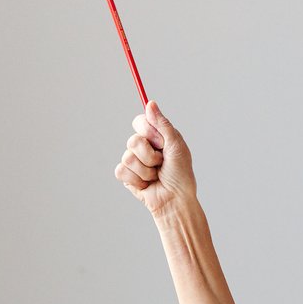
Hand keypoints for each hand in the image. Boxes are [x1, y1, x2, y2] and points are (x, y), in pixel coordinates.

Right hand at [114, 101, 197, 215]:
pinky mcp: (127, 176)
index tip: (161, 143)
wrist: (175, 200)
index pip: (139, 122)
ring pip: (128, 157)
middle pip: (133, 140)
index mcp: (155, 136)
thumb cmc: (181, 174)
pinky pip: (121, 171)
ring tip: (156, 176)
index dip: (148, 132)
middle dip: (150, 155)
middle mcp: (143, 146)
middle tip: (162, 163)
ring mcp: (134, 161)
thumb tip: (150, 103)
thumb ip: (162, 124)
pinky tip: (147, 185)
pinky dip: (137, 180)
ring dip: (146, 170)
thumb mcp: (176, 145)